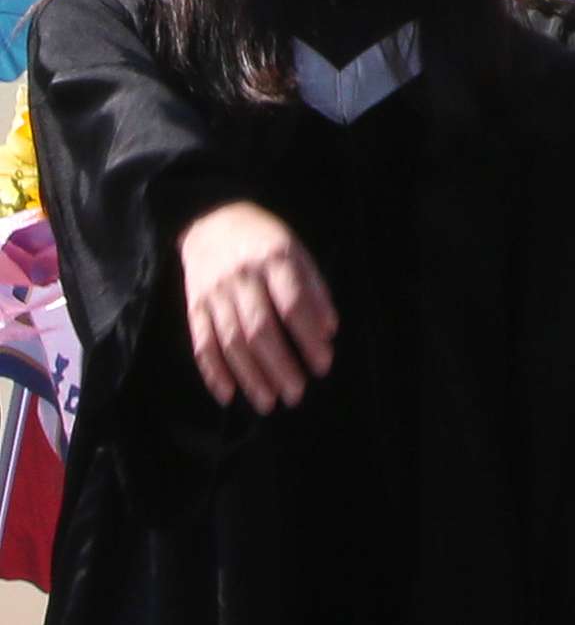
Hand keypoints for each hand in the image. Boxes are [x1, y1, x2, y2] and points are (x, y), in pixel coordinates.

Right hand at [179, 201, 337, 413]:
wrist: (211, 222)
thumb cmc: (266, 241)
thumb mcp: (298, 251)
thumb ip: (315, 289)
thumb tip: (329, 331)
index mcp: (274, 259)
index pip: (293, 304)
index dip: (308, 337)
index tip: (324, 364)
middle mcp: (242, 278)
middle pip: (259, 329)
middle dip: (279, 365)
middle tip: (297, 394)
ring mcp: (214, 294)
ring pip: (230, 342)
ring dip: (249, 376)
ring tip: (268, 402)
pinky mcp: (194, 307)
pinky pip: (201, 344)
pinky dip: (213, 372)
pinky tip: (228, 395)